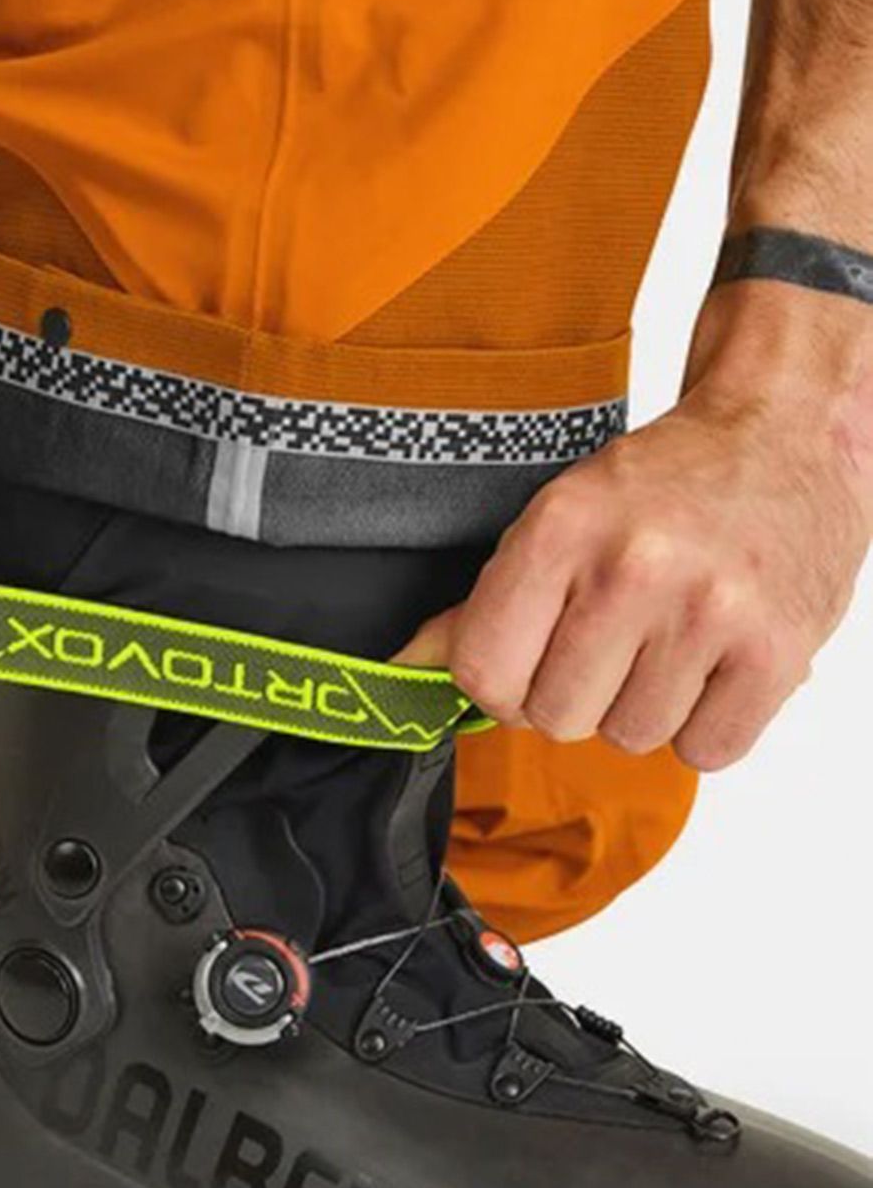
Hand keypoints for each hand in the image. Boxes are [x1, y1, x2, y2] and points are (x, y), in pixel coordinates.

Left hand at [401, 384, 868, 770]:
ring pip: (630, 737)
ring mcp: (710, 611)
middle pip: (554, 717)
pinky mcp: (777, 652)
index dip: (497, 685)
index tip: (527, 663)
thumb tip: (404, 671)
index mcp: (562, 526)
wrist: (783, 436)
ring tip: (667, 642)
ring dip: (641, 707)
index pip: (482, 670)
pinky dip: (704, 723)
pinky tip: (711, 663)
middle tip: (609, 644)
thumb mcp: (559, 516)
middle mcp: (634, 567)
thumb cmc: (662, 487)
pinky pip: (704, 751)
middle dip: (573, 694)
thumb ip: (486, 602)